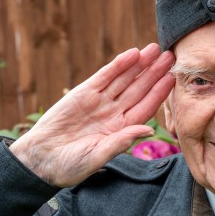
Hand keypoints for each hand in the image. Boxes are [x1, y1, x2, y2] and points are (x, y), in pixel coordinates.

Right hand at [10, 43, 174, 187]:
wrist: (41, 159)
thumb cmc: (70, 165)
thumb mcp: (99, 156)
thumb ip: (122, 141)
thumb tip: (149, 130)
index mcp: (120, 131)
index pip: (145, 108)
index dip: (159, 93)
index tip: (172, 79)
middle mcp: (113, 114)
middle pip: (138, 90)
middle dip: (154, 73)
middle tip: (170, 56)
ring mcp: (99, 102)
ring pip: (124, 80)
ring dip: (140, 65)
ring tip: (155, 50)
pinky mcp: (83, 93)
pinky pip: (105, 76)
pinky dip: (119, 65)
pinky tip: (133, 54)